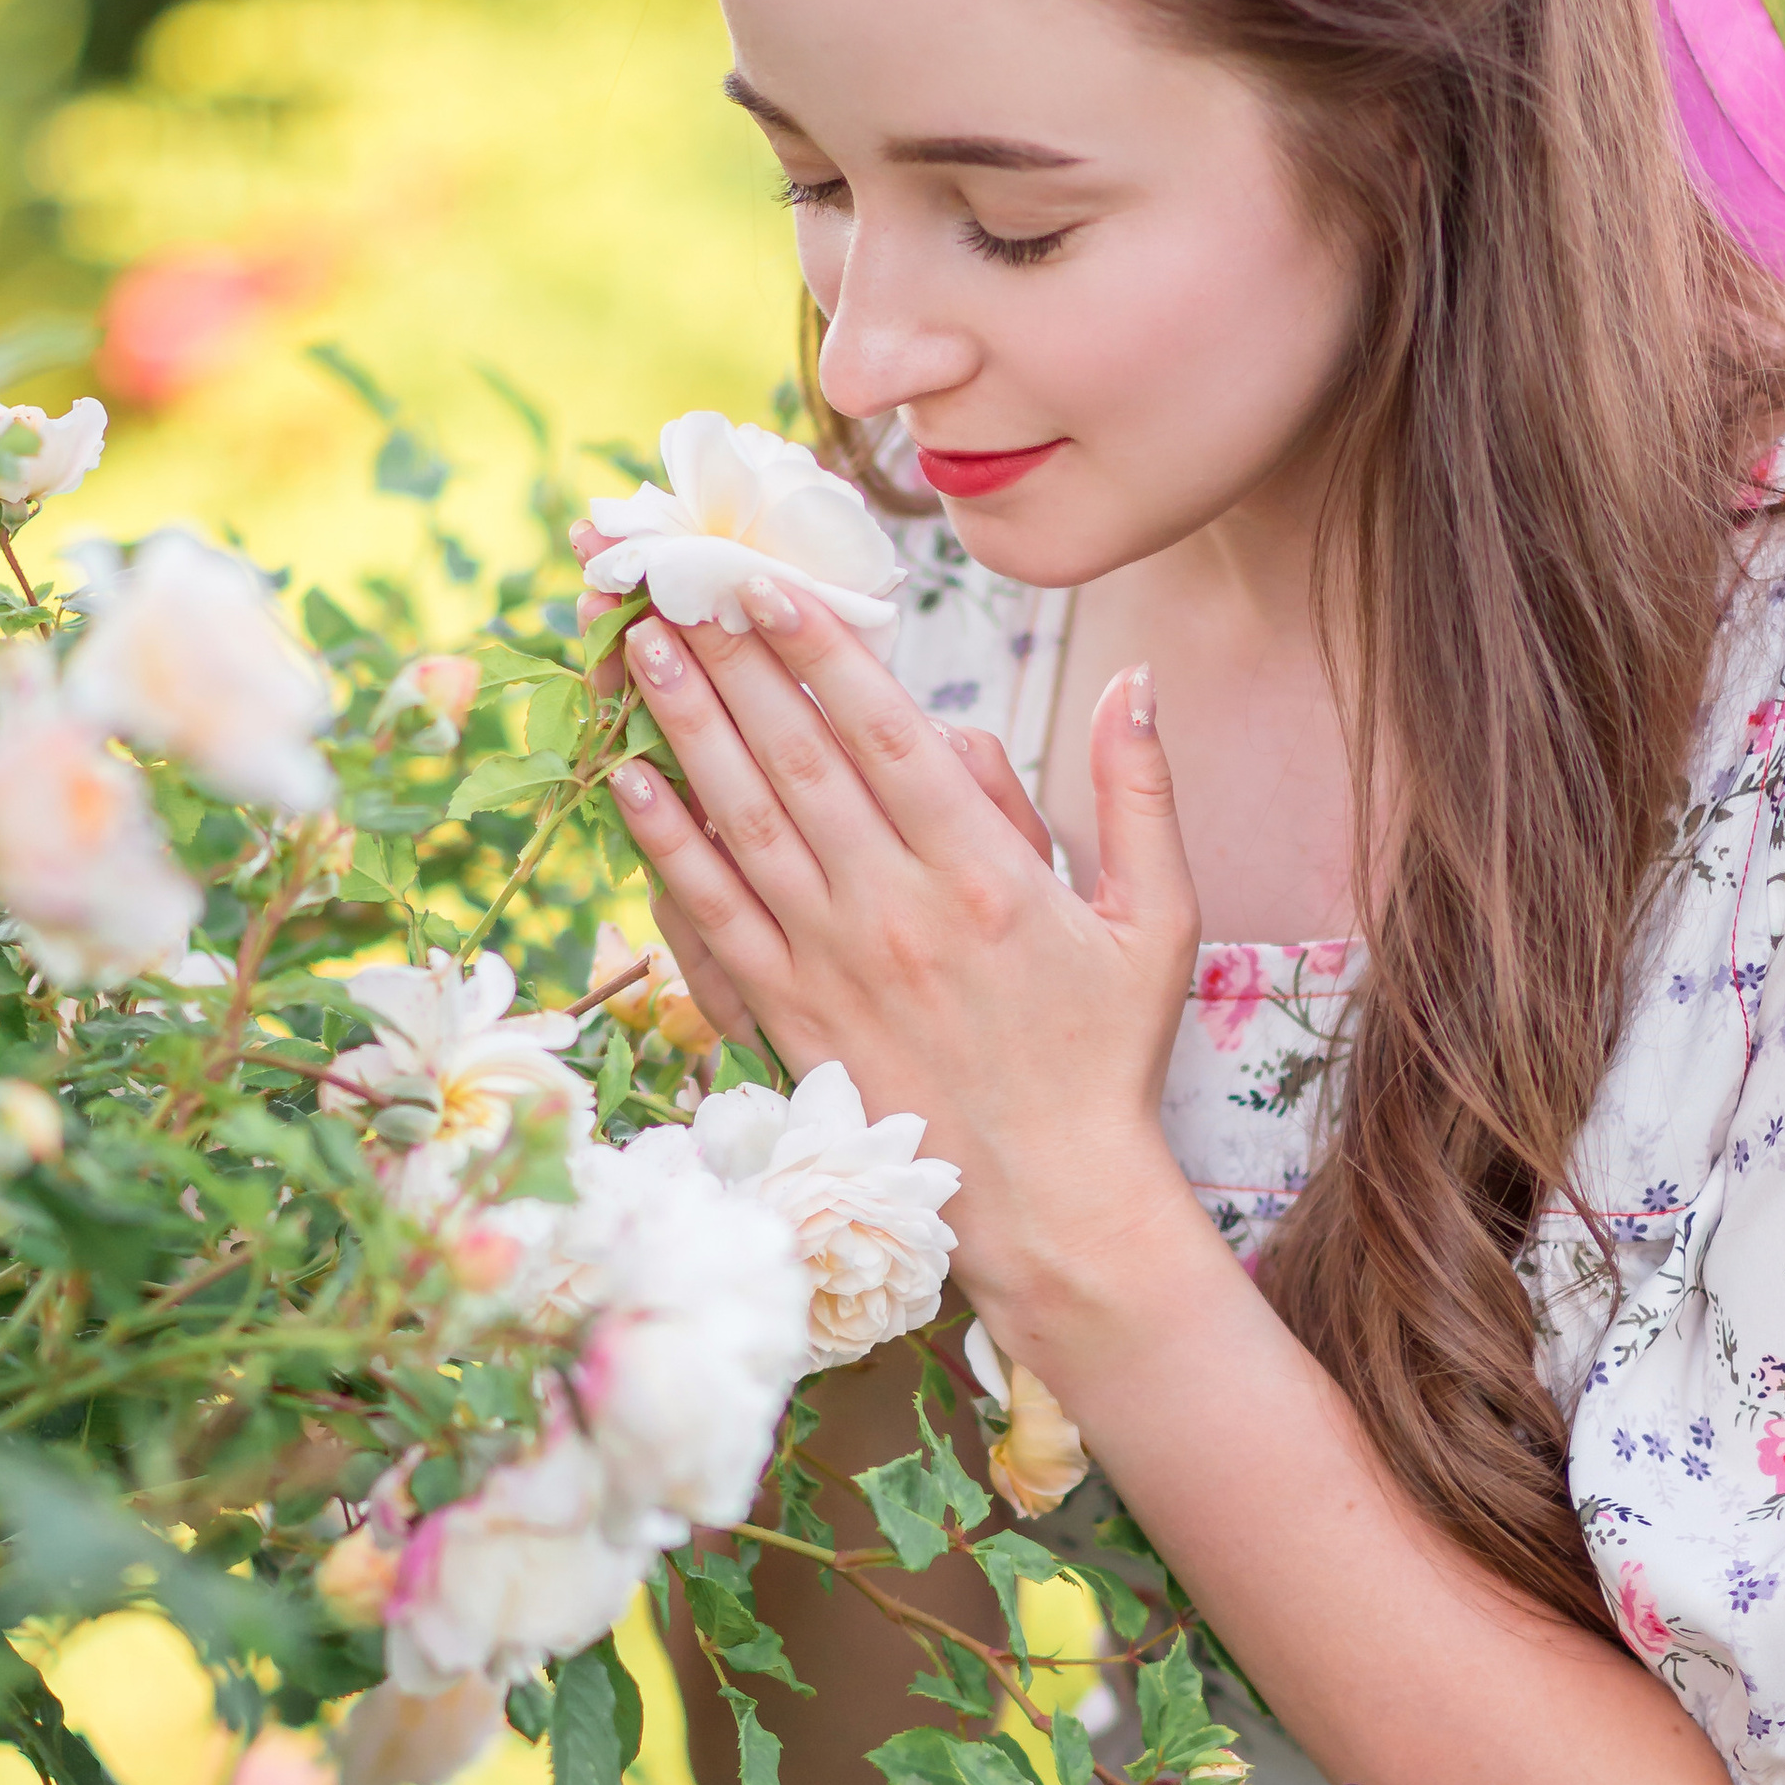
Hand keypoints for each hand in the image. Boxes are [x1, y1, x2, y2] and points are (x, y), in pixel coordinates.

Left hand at [598, 573, 1200, 1331]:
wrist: (1052, 1203)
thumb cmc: (1105, 1059)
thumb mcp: (1156, 920)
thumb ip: (1139, 794)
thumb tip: (1136, 680)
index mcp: (987, 875)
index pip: (886, 734)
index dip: (821, 650)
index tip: (771, 582)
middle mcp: (897, 909)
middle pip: (797, 758)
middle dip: (734, 661)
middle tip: (679, 583)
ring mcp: (834, 963)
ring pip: (744, 821)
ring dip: (686, 728)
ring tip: (643, 650)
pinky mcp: (791, 1016)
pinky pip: (715, 915)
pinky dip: (666, 845)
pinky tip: (628, 780)